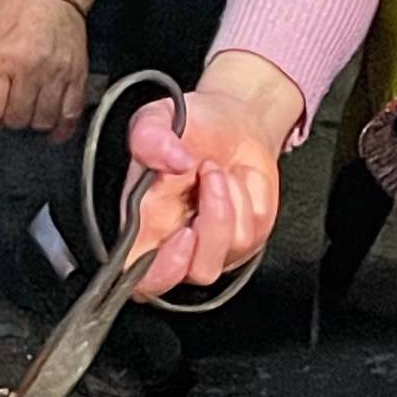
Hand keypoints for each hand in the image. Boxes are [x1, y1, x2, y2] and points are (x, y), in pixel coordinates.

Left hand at [0, 0, 88, 134]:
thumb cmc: (15, 3)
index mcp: (2, 57)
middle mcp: (30, 68)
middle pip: (16, 120)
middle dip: (6, 117)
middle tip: (5, 105)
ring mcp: (57, 73)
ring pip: (42, 121)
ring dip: (31, 120)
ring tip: (26, 106)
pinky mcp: (78, 75)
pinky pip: (71, 114)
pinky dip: (61, 125)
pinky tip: (51, 123)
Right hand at [126, 54, 298, 298]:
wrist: (234, 123)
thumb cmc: (189, 128)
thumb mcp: (158, 117)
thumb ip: (150, 136)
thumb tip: (173, 160)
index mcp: (143, 225)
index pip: (141, 279)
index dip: (162, 271)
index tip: (183, 232)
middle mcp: (177, 243)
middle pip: (197, 271)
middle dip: (214, 226)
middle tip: (210, 176)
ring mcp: (215, 245)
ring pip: (231, 245)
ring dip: (231, 196)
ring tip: (217, 168)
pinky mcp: (246, 239)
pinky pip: (255, 227)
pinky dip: (251, 193)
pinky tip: (237, 178)